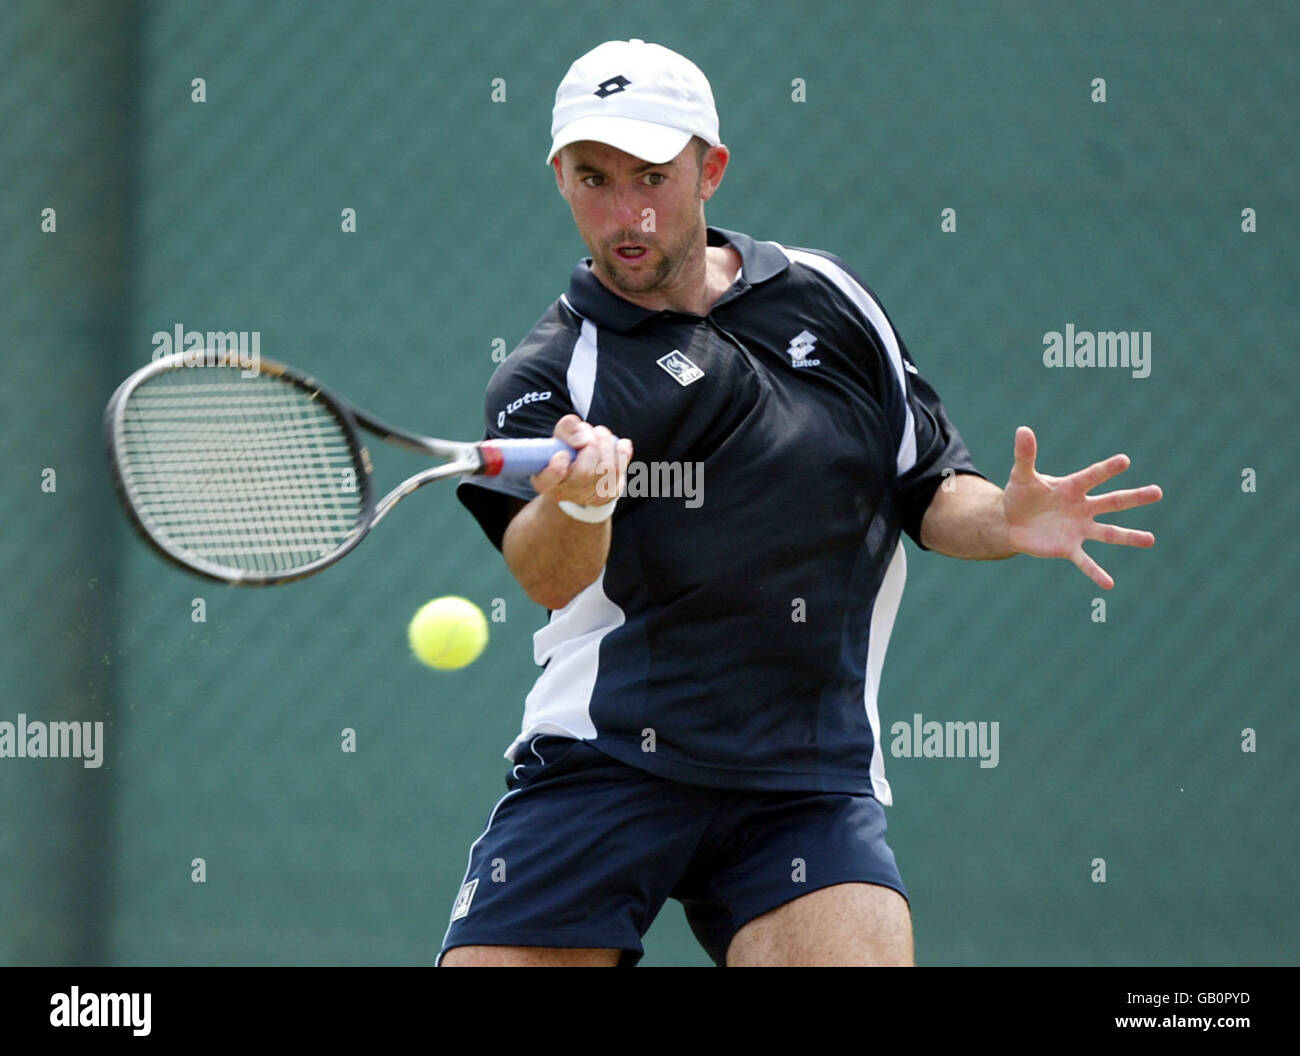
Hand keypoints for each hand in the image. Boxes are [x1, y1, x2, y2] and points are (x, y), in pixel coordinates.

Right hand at [530, 414, 632, 506]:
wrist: (582, 472)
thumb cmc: (567, 449)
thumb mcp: (560, 436)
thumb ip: (567, 429)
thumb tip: (584, 436)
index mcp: (544, 480)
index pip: (546, 481)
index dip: (556, 469)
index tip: (562, 454)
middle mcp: (564, 493)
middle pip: (584, 472)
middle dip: (591, 445)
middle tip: (588, 433)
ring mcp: (588, 496)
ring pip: (605, 469)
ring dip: (605, 443)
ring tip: (600, 433)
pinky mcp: (608, 493)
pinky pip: (620, 470)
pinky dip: (622, 452)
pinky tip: (620, 444)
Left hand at [1003, 426, 1162, 589]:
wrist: (1011, 522)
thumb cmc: (1020, 495)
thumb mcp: (1021, 476)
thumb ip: (1025, 455)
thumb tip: (1022, 429)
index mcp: (1072, 487)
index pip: (1092, 476)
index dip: (1106, 469)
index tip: (1124, 461)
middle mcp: (1082, 507)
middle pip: (1112, 502)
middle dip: (1133, 497)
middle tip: (1157, 492)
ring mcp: (1079, 529)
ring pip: (1109, 533)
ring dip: (1129, 537)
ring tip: (1150, 540)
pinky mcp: (1069, 547)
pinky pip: (1085, 561)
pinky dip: (1096, 573)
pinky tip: (1109, 584)